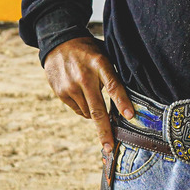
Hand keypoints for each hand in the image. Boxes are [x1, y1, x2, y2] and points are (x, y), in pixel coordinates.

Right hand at [43, 36, 133, 155]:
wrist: (58, 42)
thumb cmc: (88, 50)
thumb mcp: (104, 55)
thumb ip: (112, 74)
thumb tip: (127, 102)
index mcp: (100, 63)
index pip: (113, 85)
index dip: (122, 102)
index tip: (130, 116)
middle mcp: (84, 76)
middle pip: (97, 109)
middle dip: (105, 131)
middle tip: (110, 147)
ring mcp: (70, 86)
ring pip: (87, 113)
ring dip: (95, 114)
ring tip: (94, 96)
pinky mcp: (61, 92)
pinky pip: (77, 109)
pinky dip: (83, 108)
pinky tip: (82, 94)